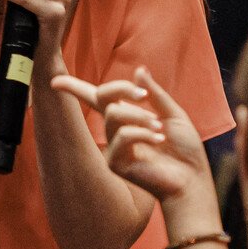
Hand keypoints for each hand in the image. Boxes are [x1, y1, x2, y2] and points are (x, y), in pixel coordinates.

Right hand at [52, 67, 206, 204]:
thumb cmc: (184, 149)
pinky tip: (158, 140)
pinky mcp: (115, 163)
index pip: (95, 98)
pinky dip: (143, 133)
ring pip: (114, 114)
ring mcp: (113, 147)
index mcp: (126, 117)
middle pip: (102, 96)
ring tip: (159, 129)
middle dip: (122, 89)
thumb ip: (154, 93)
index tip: (55, 80)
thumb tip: (138, 70)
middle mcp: (115, 130)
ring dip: (139, 117)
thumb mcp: (172, 114)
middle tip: (144, 96)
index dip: (74, 88)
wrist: (191, 178)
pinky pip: (122, 135)